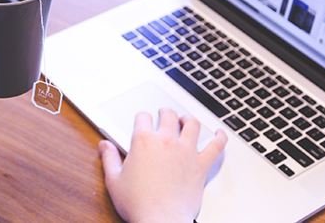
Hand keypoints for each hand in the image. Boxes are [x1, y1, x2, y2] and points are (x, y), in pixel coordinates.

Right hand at [99, 109, 226, 222]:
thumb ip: (109, 159)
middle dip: (165, 112)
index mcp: (143, 141)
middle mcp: (166, 141)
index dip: (142, 118)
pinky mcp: (201, 165)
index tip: (142, 121)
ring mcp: (186, 151)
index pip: (143, 117)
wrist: (161, 220)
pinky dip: (220, 137)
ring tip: (186, 120)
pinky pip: (216, 146)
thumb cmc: (138, 204)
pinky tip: (220, 133)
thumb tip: (104, 145)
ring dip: (188, 119)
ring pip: (192, 124)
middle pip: (168, 115)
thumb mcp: (114, 181)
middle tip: (164, 114)